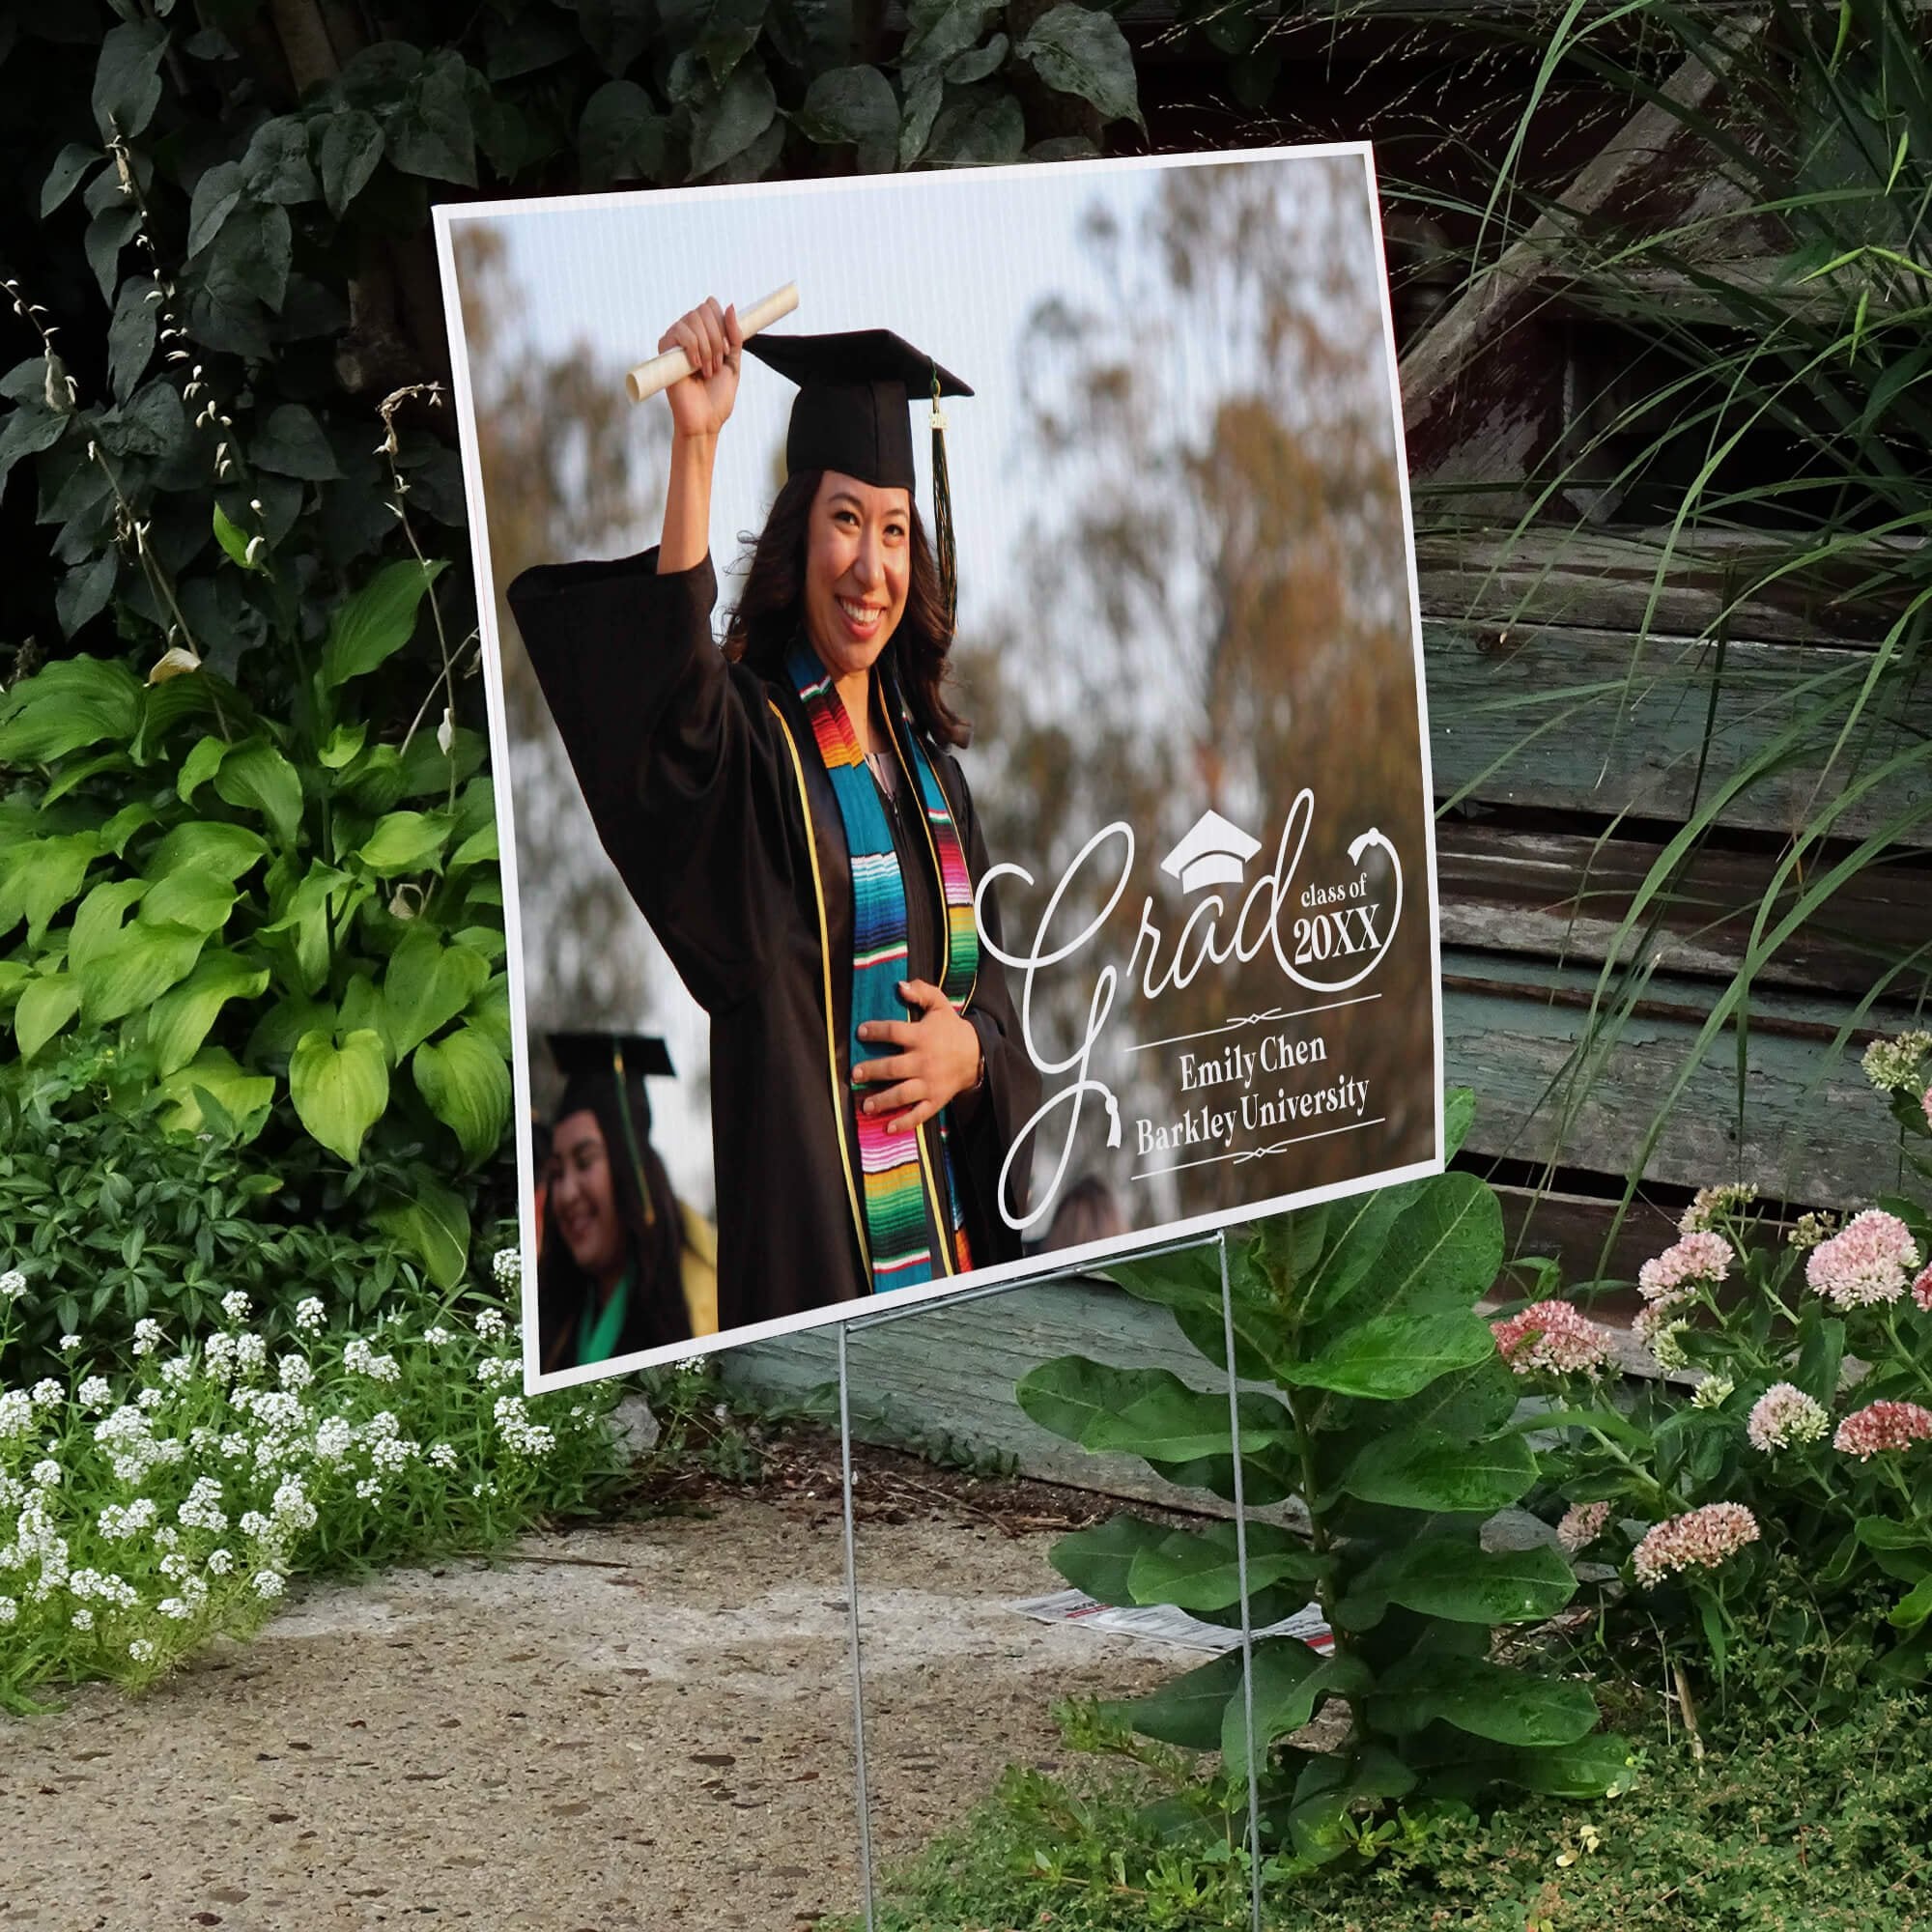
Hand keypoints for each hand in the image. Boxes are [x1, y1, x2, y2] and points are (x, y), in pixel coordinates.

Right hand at [660, 297, 741, 440]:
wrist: (704, 420)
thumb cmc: (717, 397)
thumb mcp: (734, 363)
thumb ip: (735, 337)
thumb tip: (730, 306)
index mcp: (705, 335)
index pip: (711, 306)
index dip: (722, 323)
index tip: (727, 350)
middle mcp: (689, 334)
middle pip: (703, 310)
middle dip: (716, 338)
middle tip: (717, 364)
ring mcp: (676, 341)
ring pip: (693, 319)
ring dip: (707, 346)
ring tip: (707, 370)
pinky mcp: (664, 350)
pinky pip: (680, 331)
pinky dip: (693, 347)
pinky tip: (695, 366)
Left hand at [854, 979, 982, 1134]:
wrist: (977, 1055)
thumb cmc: (952, 1029)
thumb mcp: (940, 1006)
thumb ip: (922, 992)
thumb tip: (900, 985)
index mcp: (923, 1036)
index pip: (895, 1032)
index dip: (877, 1031)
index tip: (861, 1032)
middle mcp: (924, 1061)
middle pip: (893, 1067)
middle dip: (872, 1071)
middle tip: (855, 1074)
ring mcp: (930, 1083)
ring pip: (903, 1094)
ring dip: (882, 1100)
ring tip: (865, 1106)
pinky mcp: (935, 1100)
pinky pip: (919, 1114)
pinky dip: (904, 1123)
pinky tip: (888, 1128)